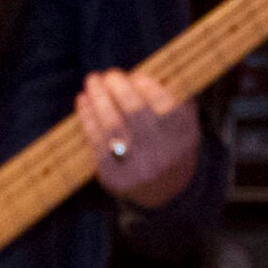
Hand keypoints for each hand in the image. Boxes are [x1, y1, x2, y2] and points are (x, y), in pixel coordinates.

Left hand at [77, 70, 198, 209]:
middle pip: (136, 114)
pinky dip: (88, 118)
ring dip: (99, 100)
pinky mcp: (114, 177)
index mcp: (183, 138)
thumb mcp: (184, 123)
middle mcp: (163, 155)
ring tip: (92, 82)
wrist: (167, 192)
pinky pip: (97, 142)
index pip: (166, 107)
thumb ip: (173, 97)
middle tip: (108, 74)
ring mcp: (137, 168)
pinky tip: (83, 101)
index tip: (136, 76)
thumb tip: (140, 74)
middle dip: (119, 89)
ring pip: (113, 126)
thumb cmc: (172, 143)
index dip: (148, 88)